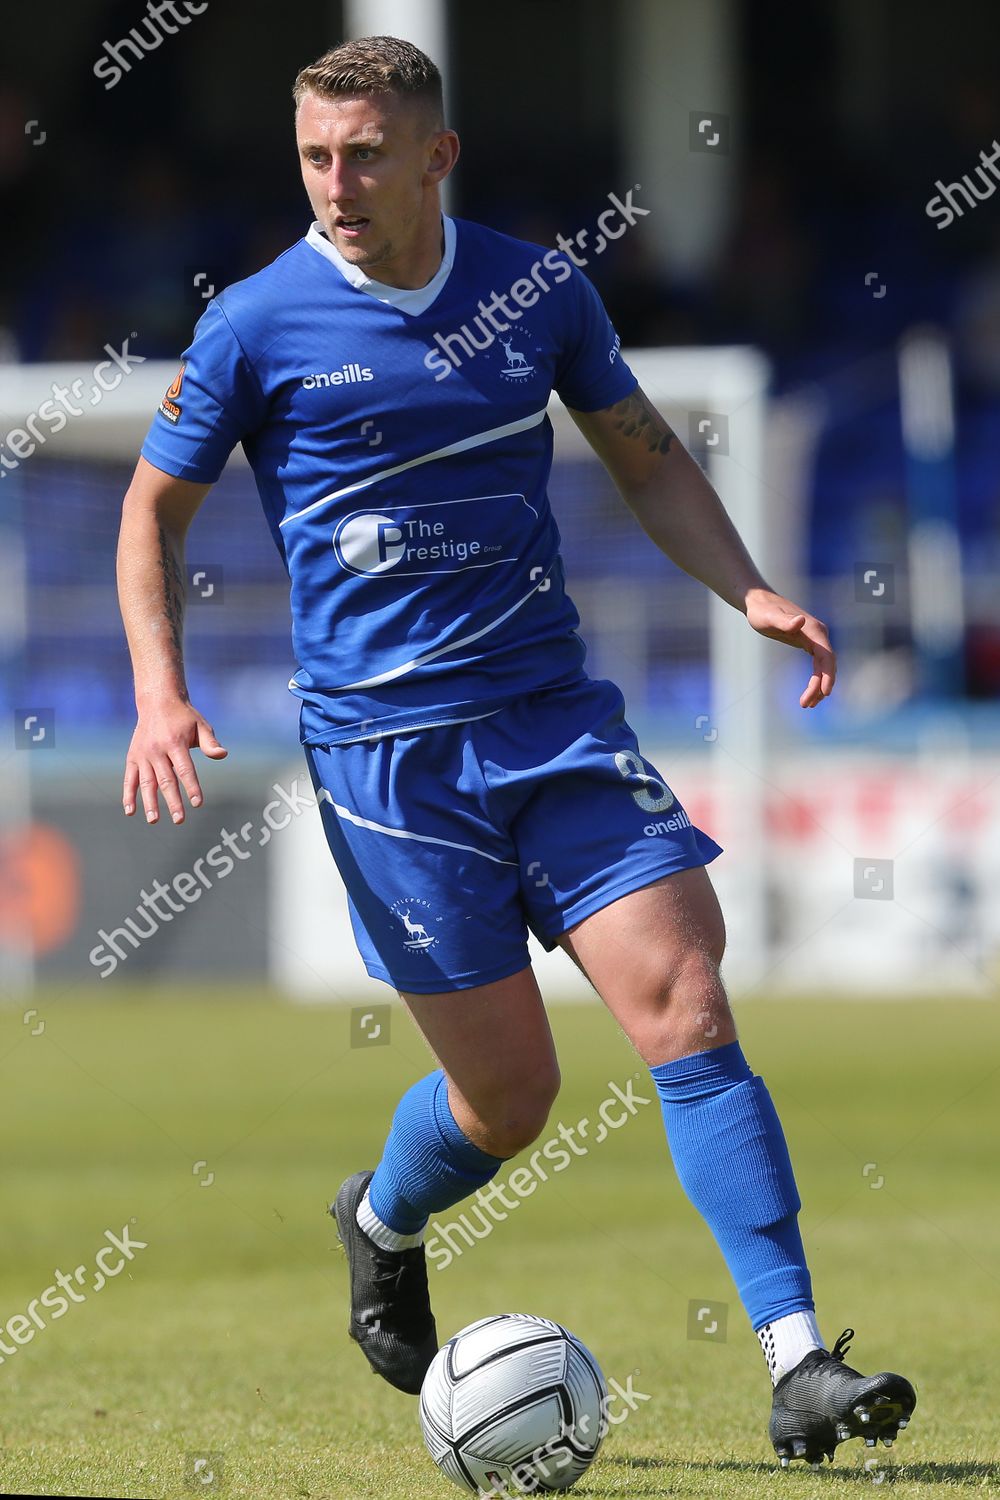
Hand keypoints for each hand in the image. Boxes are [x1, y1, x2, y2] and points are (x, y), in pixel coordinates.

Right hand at [123, 700, 227, 823]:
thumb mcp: (200, 725)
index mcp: (175, 742)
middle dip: (173, 801)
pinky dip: (128, 794)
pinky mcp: (133, 757)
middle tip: (179, 820)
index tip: (197, 804)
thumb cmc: (184, 717)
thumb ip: (209, 742)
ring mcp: (143, 754)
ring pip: (146, 782)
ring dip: (149, 802)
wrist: (157, 701)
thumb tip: (223, 755)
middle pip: (166, 780)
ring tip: (154, 820)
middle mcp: (157, 750)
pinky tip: (130, 811)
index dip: (192, 787)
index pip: (185, 769)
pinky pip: (130, 778)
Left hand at [745, 589, 835, 707]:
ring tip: (807, 704)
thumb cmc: (762, 611)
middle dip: (820, 686)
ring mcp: (815, 639)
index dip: (828, 675)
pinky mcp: (809, 643)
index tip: (825, 692)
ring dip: (819, 686)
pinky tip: (810, 693)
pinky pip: (818, 665)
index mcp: (813, 629)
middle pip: (827, 664)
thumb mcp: (769, 617)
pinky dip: (816, 679)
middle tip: (806, 705)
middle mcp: (818, 634)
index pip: (827, 656)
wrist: (760, 602)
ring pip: (824, 667)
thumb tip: (800, 621)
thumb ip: (783, 621)